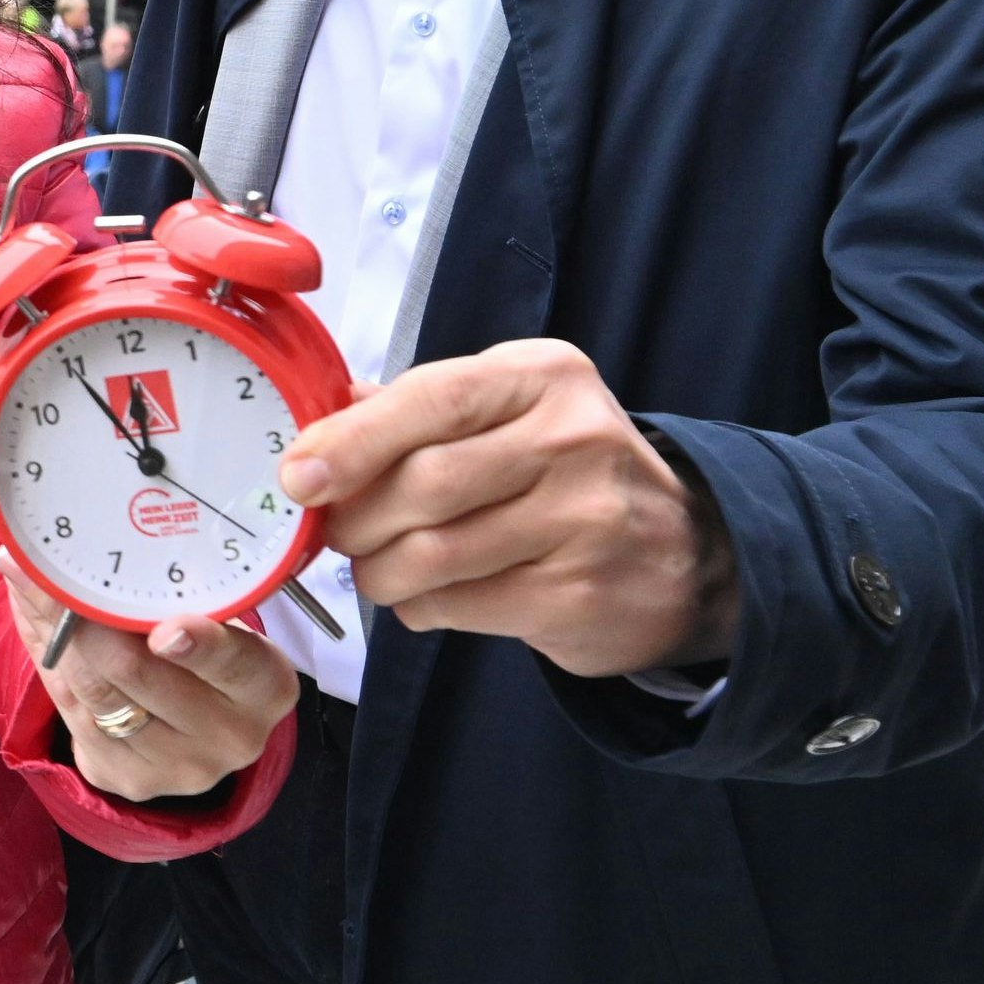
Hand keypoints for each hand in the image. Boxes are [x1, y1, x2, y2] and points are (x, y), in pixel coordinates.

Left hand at [3, 572, 295, 799]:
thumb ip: (157, 588)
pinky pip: (75, 716)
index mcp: (265, 686)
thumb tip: (62, 545)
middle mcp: (232, 735)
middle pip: (140, 672)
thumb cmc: (203, 653)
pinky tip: (43, 633)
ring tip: (32, 585)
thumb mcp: (204, 616)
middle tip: (50, 571)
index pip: (236, 662)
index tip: (164, 630)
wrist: (197, 729)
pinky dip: (52, 667)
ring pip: (97, 694)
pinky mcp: (131, 780)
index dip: (200, 645)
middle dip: (87, 617)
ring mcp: (181, 768)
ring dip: (57, 637)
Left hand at [280, 338, 737, 677]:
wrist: (685, 555)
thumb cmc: (569, 474)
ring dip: (379, 571)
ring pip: (432, 553)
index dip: (352, 441)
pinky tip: (425, 597)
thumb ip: (419, 408)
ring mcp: (583, 521)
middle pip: (423, 483)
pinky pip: (457, 605)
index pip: (431, 399)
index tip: (298, 476)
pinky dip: (418, 606)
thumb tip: (320, 422)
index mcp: (543, 377)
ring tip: (376, 569)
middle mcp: (572, 440)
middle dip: (356, 519)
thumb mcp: (511, 411)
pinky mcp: (577, 595)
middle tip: (336, 534)